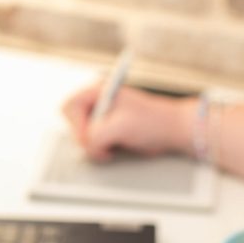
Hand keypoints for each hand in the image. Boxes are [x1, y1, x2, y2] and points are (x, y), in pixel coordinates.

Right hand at [62, 84, 195, 160]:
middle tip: (104, 144)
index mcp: (100, 91)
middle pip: (74, 124)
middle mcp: (99, 103)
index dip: (75, 124)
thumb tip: (89, 146)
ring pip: (84, 137)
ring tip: (114, 145)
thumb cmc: (154, 121)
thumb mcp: (121, 127)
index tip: (89, 136)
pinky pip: (95, 144)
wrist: (173, 131)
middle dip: (86, 138)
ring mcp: (104, 118)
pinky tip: (117, 148)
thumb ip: (97, 136)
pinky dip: (102, 150)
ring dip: (96, 145)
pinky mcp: (110, 132)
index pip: (70, 106)